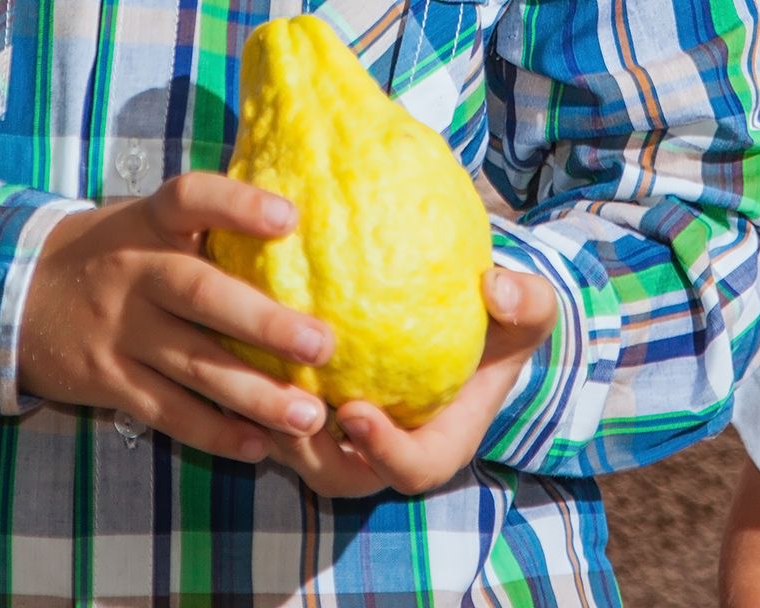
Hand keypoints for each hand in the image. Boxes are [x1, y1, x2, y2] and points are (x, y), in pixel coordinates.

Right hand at [17, 173, 335, 462]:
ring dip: (254, 394)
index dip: (239, 205)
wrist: (15, 293)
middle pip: (201, 294)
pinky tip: (259, 445)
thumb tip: (300, 211)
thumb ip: (207, 220)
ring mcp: (118, 330)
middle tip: (322, 345)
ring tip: (308, 415)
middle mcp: (133, 272)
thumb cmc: (110, 252)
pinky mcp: (107, 379)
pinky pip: (167, 411)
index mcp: (148, 221)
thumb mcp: (144, 219)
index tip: (290, 218)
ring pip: (192, 365)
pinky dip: (214, 432)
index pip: (191, 199)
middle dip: (265, 323)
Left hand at [268, 266, 557, 497]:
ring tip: (245, 378)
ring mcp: (343, 433)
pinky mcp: (311, 403)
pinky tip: (230, 338)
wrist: (466, 313)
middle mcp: (385, 448)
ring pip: (293, 449)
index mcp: (440, 440)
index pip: (414, 470)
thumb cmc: (501, 318)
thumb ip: (525, 301)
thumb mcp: (530, 306)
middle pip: (339, 475)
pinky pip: (272, 409)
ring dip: (267, 422)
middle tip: (289, 405)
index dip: (384, 454)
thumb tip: (494, 285)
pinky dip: (250, 387)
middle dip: (308, 453)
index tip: (358, 412)